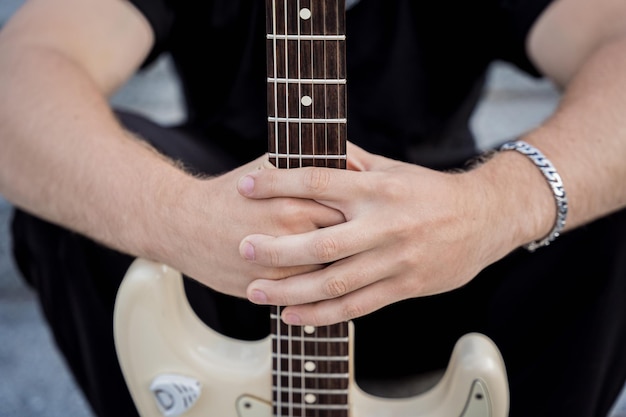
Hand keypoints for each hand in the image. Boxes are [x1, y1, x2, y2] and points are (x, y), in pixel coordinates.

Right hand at [158, 154, 345, 297]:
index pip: (349, 212)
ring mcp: (278, 268)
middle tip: (363, 240)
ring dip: (341, 269)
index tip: (366, 214)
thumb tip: (349, 163)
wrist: (183, 224)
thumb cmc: (232, 192)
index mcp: (296, 202)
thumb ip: (308, 166)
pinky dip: (318, 288)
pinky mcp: (266, 289)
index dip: (361, 215)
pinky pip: (305, 294)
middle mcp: (291, 237)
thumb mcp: (269, 166)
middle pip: (345, 246)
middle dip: (357, 244)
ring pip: (329, 275)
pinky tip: (322, 277)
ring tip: (348, 260)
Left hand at [237, 144, 514, 325]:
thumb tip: (316, 147)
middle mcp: (385, 224)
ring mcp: (395, 260)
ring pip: (336, 282)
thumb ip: (354, 162)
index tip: (246, 185)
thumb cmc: (430, 191)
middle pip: (322, 241)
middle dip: (277, 248)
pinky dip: (323, 314)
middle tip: (243, 250)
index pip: (319, 181)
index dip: (279, 183)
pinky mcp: (405, 287)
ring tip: (256, 292)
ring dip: (292, 290)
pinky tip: (294, 315)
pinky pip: (358, 306)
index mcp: (378, 188)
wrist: (484, 219)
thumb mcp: (394, 168)